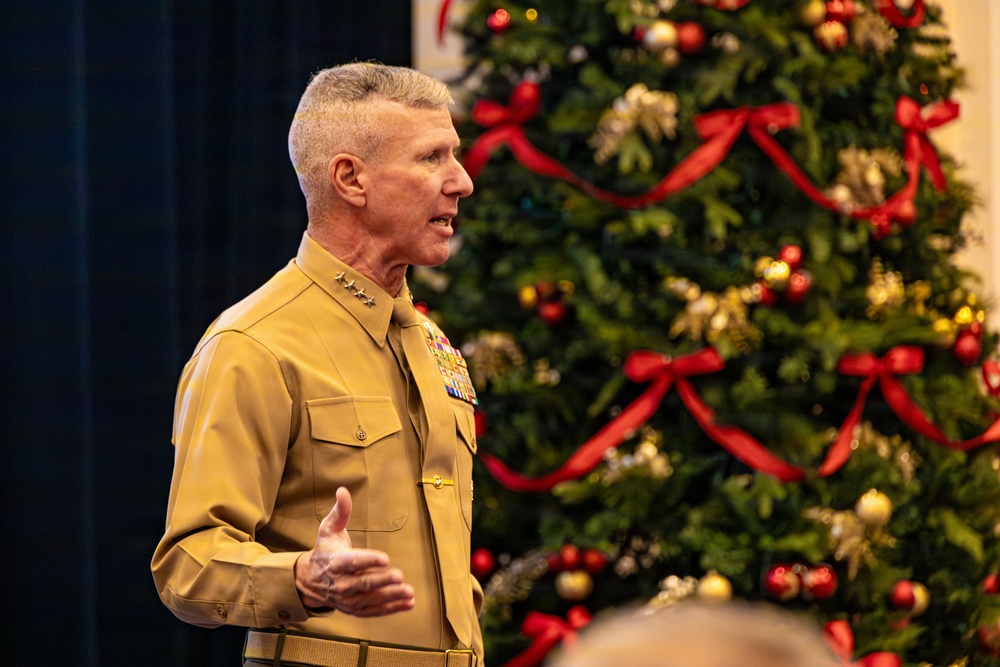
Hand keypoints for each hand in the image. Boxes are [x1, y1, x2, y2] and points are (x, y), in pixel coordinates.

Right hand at [294, 487, 415, 615]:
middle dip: (382, 580)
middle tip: (399, 576)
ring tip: (409, 592)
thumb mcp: (329, 529)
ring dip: (391, 597)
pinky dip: (392, 609)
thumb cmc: (326, 550)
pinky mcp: (355, 609)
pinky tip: (409, 603)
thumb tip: (343, 490)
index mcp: (336, 562)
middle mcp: (341, 583)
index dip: (368, 560)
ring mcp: (348, 599)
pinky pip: (375, 611)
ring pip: (371, 599)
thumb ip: (341, 512)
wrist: (311, 580)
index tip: (385, 558)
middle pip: (363, 583)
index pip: (353, 562)